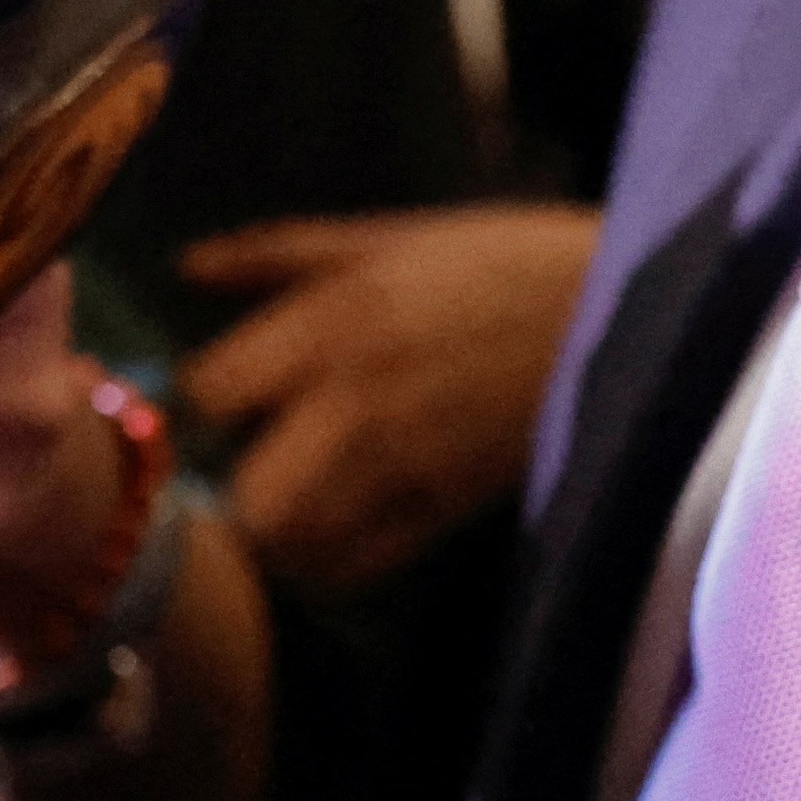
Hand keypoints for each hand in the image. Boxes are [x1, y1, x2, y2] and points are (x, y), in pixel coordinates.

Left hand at [176, 201, 596, 596]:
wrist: (614, 307)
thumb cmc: (496, 259)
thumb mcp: (383, 237)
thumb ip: (277, 252)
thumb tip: (186, 265)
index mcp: (329, 320)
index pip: (209, 391)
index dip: (204, 398)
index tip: (224, 394)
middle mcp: (353, 401)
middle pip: (244, 491)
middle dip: (233, 483)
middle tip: (251, 458)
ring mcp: (403, 464)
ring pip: (294, 541)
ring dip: (280, 527)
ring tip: (293, 493)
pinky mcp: (449, 506)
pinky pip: (359, 563)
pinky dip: (335, 556)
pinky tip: (343, 520)